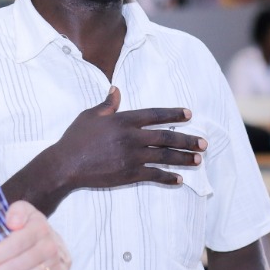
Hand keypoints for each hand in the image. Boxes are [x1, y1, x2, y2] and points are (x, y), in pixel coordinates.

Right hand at [41, 86, 206, 190]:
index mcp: (124, 120)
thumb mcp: (90, 116)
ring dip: (183, 158)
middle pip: (166, 137)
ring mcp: (132, 157)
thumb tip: (116, 91)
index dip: (173, 114)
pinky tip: (179, 179)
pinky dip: (167, 177)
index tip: (189, 114)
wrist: (66, 165)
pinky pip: (153, 175)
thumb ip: (107, 104)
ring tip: (198, 159)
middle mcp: (132, 138)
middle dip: (187, 140)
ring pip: (164, 157)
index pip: (155, 115)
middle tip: (204, 143)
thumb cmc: (75, 138)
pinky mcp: (129, 174)